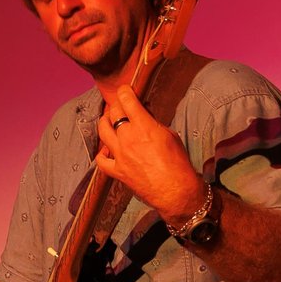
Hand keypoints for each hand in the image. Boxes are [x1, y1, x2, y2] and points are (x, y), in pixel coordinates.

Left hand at [92, 83, 207, 219]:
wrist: (176, 191)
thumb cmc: (178, 163)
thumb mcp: (170, 135)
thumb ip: (154, 123)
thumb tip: (145, 114)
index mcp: (143, 126)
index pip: (127, 101)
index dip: (124, 92)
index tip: (125, 90)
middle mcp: (128, 138)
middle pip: (113, 113)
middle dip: (117, 106)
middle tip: (122, 106)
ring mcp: (120, 155)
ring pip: (103, 131)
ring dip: (105, 122)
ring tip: (108, 120)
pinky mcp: (117, 171)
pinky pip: (101, 160)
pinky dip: (102, 153)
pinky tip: (107, 149)